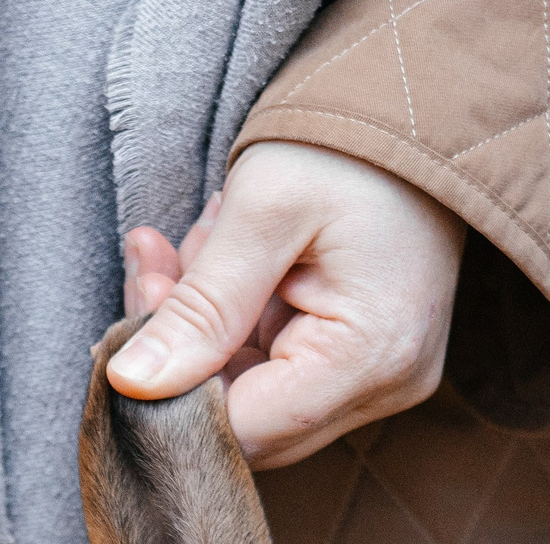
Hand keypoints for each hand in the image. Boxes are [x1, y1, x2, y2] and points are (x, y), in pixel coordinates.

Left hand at [106, 141, 465, 468]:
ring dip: (200, 325)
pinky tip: (216, 254)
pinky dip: (228, 316)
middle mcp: (384, 386)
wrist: (419, 108)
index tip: (140, 301)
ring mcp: (377, 378)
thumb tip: (129, 383)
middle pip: (245, 418)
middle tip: (152, 264)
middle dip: (182, 348)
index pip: (243, 428)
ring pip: (248, 390)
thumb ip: (199, 307)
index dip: (172, 387)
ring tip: (192, 241)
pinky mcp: (360, 361)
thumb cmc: (350, 147)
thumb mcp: (263, 212)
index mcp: (370, 357)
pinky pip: (270, 364)